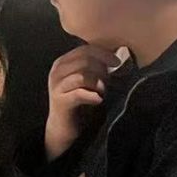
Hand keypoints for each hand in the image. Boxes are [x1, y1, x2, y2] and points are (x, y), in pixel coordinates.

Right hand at [44, 44, 117, 161]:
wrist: (63, 126)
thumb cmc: (79, 101)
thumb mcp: (89, 81)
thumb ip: (98, 68)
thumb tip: (119, 56)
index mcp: (63, 62)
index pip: (85, 49)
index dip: (103, 54)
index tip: (117, 62)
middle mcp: (57, 71)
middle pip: (84, 60)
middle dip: (102, 69)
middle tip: (109, 81)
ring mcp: (57, 85)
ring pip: (82, 75)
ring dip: (98, 83)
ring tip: (103, 92)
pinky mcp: (60, 101)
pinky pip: (80, 93)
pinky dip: (92, 96)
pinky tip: (98, 100)